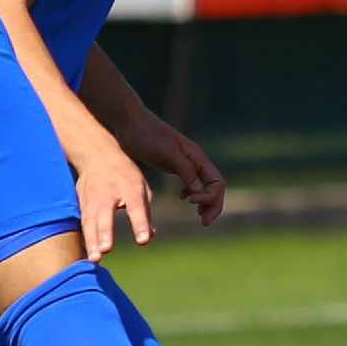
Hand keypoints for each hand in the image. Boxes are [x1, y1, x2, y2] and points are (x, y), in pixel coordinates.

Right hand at [75, 133, 153, 255]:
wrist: (96, 155)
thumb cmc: (124, 175)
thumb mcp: (141, 188)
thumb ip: (145, 213)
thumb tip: (150, 236)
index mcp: (130, 189)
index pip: (136, 207)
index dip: (139, 224)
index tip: (143, 240)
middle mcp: (108, 195)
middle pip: (105, 216)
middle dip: (105, 233)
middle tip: (106, 250)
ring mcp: (92, 200)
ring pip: (90, 222)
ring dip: (91, 241)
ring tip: (94, 259)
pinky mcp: (81, 205)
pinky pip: (82, 224)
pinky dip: (83, 239)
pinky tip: (85, 254)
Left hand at [119, 110, 226, 226]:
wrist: (130, 123)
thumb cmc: (147, 134)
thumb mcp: (166, 152)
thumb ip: (185, 170)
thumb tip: (199, 192)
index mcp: (196, 157)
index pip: (216, 182)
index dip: (209, 197)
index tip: (191, 203)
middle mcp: (194, 161)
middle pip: (214, 187)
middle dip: (213, 205)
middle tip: (205, 223)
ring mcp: (184, 164)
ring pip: (204, 187)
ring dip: (205, 202)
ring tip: (200, 217)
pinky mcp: (173, 166)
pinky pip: (190, 183)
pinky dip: (191, 194)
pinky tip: (181, 198)